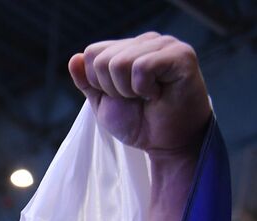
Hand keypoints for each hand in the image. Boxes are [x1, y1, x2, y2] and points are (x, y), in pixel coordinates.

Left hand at [69, 33, 208, 158]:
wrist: (166, 142)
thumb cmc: (139, 122)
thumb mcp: (103, 102)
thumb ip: (87, 81)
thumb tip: (75, 58)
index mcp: (128, 48)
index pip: (93, 52)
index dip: (97, 82)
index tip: (120, 96)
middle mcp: (146, 41)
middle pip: (102, 59)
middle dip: (112, 89)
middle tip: (136, 98)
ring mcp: (165, 45)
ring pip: (119, 63)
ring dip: (128, 90)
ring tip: (148, 96)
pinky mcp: (181, 54)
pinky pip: (142, 67)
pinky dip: (143, 88)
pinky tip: (159, 93)